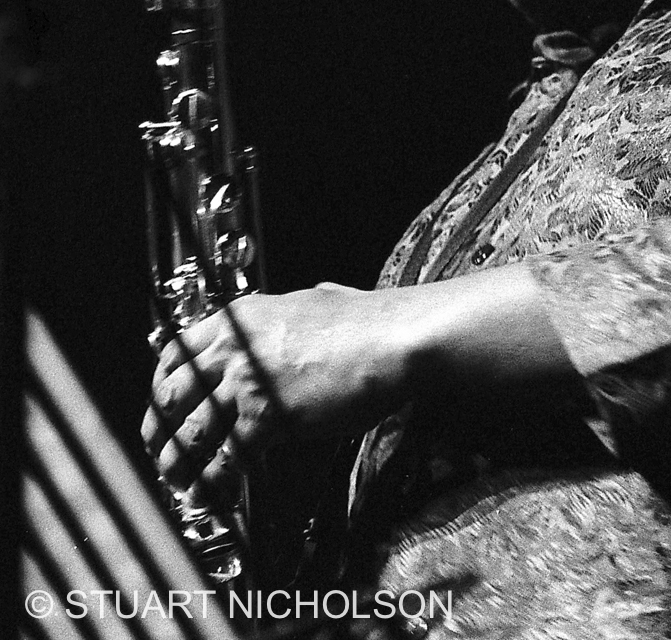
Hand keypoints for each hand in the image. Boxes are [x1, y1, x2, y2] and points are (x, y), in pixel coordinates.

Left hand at [141, 283, 409, 490]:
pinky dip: (214, 482)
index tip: (162, 404)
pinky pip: (226, 457)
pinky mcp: (268, 417)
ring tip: (178, 482)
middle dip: (158, 428)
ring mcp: (248, 383)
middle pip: (172, 393)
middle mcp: (235, 348)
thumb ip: (291, 311)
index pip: (176, 351)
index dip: (162, 384)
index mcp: (240, 318)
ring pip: (191, 431)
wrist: (390, 340)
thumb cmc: (365, 320)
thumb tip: (302, 306)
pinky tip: (213, 494)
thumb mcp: (315, 299)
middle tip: (159, 449)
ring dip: (178, 464)